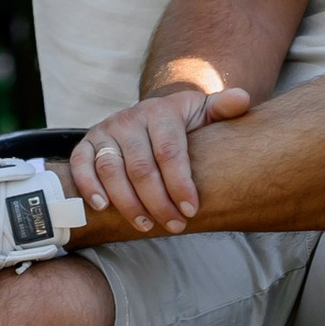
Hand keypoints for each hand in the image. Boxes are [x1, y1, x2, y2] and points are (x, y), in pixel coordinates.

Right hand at [67, 82, 251, 232]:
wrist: (149, 115)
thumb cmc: (181, 123)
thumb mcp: (202, 112)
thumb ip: (222, 108)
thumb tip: (243, 100)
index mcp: (161, 112)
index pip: (170, 151)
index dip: (180, 183)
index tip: (192, 210)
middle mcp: (130, 119)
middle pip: (141, 167)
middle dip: (158, 201)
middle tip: (174, 226)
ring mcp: (106, 131)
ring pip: (111, 170)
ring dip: (127, 202)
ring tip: (145, 225)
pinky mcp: (87, 143)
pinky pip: (81, 165)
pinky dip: (88, 186)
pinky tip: (103, 208)